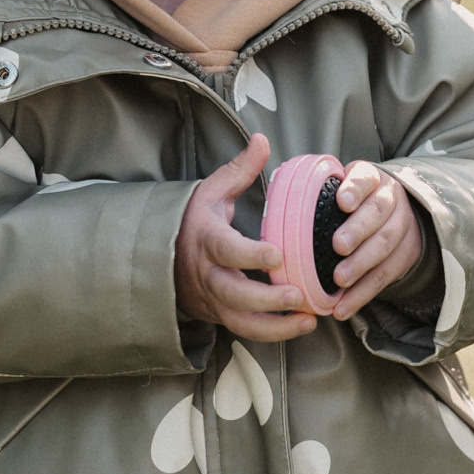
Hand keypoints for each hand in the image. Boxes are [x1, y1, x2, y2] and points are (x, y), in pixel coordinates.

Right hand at [175, 132, 313, 342]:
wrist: (164, 259)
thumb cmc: (195, 221)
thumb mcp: (212, 191)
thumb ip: (240, 169)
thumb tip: (262, 139)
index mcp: (206, 239)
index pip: (225, 249)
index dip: (249, 255)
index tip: (276, 255)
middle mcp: (208, 274)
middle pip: (232, 293)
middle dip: (265, 298)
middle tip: (298, 295)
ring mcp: (214, 299)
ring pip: (240, 321)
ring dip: (275, 326)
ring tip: (309, 319)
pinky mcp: (222, 316)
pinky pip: (246, 331)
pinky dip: (274, 334)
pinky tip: (304, 325)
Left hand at [324, 159, 423, 320]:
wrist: (395, 214)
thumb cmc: (353, 203)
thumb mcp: (341, 188)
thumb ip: (317, 194)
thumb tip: (275, 206)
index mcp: (370, 179)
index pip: (364, 179)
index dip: (354, 189)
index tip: (342, 202)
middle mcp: (390, 200)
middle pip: (377, 213)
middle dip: (358, 230)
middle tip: (338, 246)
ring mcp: (402, 228)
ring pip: (385, 246)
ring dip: (361, 265)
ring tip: (340, 280)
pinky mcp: (404, 256)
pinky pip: (385, 277)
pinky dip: (363, 294)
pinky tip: (344, 308)